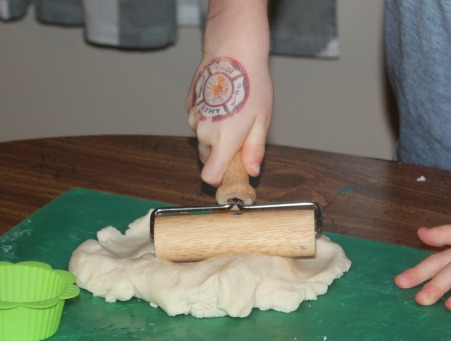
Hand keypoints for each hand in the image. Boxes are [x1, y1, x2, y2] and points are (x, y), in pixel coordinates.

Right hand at [186, 55, 271, 186]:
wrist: (232, 51)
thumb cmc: (251, 84)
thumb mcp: (261, 121)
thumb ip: (254, 150)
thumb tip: (252, 171)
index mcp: (223, 141)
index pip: (209, 176)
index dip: (220, 178)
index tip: (231, 173)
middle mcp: (204, 132)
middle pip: (208, 157)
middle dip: (221, 153)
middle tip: (240, 136)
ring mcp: (194, 118)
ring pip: (202, 137)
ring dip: (214, 133)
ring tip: (233, 112)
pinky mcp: (189, 105)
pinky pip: (198, 120)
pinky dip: (208, 118)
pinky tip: (222, 101)